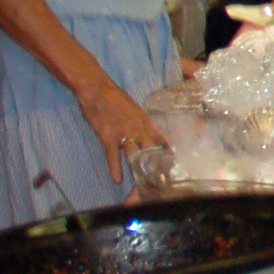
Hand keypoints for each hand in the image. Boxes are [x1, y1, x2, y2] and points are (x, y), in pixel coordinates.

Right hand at [76, 73, 164, 187]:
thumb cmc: (116, 99)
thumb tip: (148, 133)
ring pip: (135, 154)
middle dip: (157, 165)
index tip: (175, 164)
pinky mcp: (109, 137)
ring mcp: (125, 133)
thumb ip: (143, 123)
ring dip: (138, 169)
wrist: (98, 91)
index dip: (169, 152)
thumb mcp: (136, 109)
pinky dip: (115, 169)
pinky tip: (117, 180)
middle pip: (151, 150)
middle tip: (162, 179)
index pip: (163, 139)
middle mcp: (140, 129)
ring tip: (143, 182)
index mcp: (147, 122)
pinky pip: (113, 156)